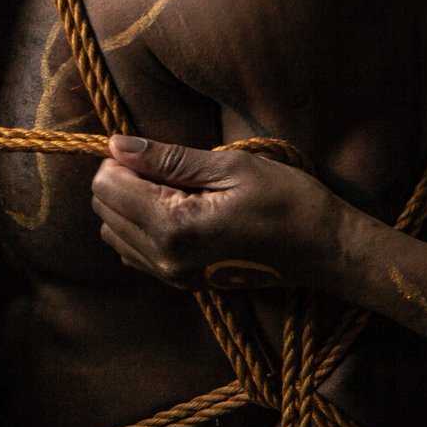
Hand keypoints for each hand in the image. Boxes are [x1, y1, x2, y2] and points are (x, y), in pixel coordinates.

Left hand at [91, 136, 343, 290]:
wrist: (323, 251)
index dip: (123, 158)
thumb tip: (117, 144)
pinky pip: (133, 251)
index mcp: (175, 226)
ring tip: (174, 188)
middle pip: (104, 209)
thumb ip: (168, 158)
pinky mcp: (180, 282)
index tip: (156, 150)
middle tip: (167, 165)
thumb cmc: (286, 200)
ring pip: (113, 232)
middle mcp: (164, 258)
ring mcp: (171, 276)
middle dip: (122, 180)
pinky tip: (176, 210)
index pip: (108, 186)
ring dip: (129, 204)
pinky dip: (140, 226)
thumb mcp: (231, 166)